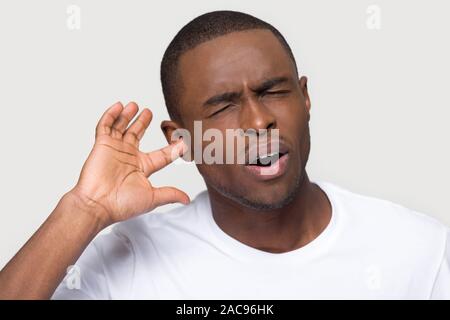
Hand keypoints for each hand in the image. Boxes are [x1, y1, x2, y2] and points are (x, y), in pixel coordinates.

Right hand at [69, 101, 188, 226]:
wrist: (98, 204)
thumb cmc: (123, 204)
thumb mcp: (152, 198)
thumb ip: (170, 194)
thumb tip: (187, 200)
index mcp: (143, 167)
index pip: (162, 154)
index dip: (173, 147)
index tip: (184, 140)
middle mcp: (129, 156)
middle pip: (138, 134)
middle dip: (143, 123)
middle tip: (149, 111)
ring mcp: (115, 149)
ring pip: (122, 127)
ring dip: (128, 115)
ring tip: (135, 105)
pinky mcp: (102, 144)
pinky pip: (105, 126)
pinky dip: (111, 115)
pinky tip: (119, 106)